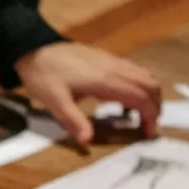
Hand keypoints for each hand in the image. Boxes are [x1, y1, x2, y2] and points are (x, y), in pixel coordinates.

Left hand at [16, 43, 162, 146]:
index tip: (148, 134)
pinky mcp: (106, 58)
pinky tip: (121, 102)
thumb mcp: (55, 101)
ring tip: (137, 117)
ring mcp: (111, 60)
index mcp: (106, 80)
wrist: (33, 47)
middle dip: (155, 106)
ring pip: (144, 75)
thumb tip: (87, 141)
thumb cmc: (44, 75)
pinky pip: (133, 71)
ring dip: (148, 96)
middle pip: (149, 84)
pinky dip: (138, 87)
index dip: (150, 116)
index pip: (141, 97)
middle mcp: (114, 68)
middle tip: (147, 126)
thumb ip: (74, 121)